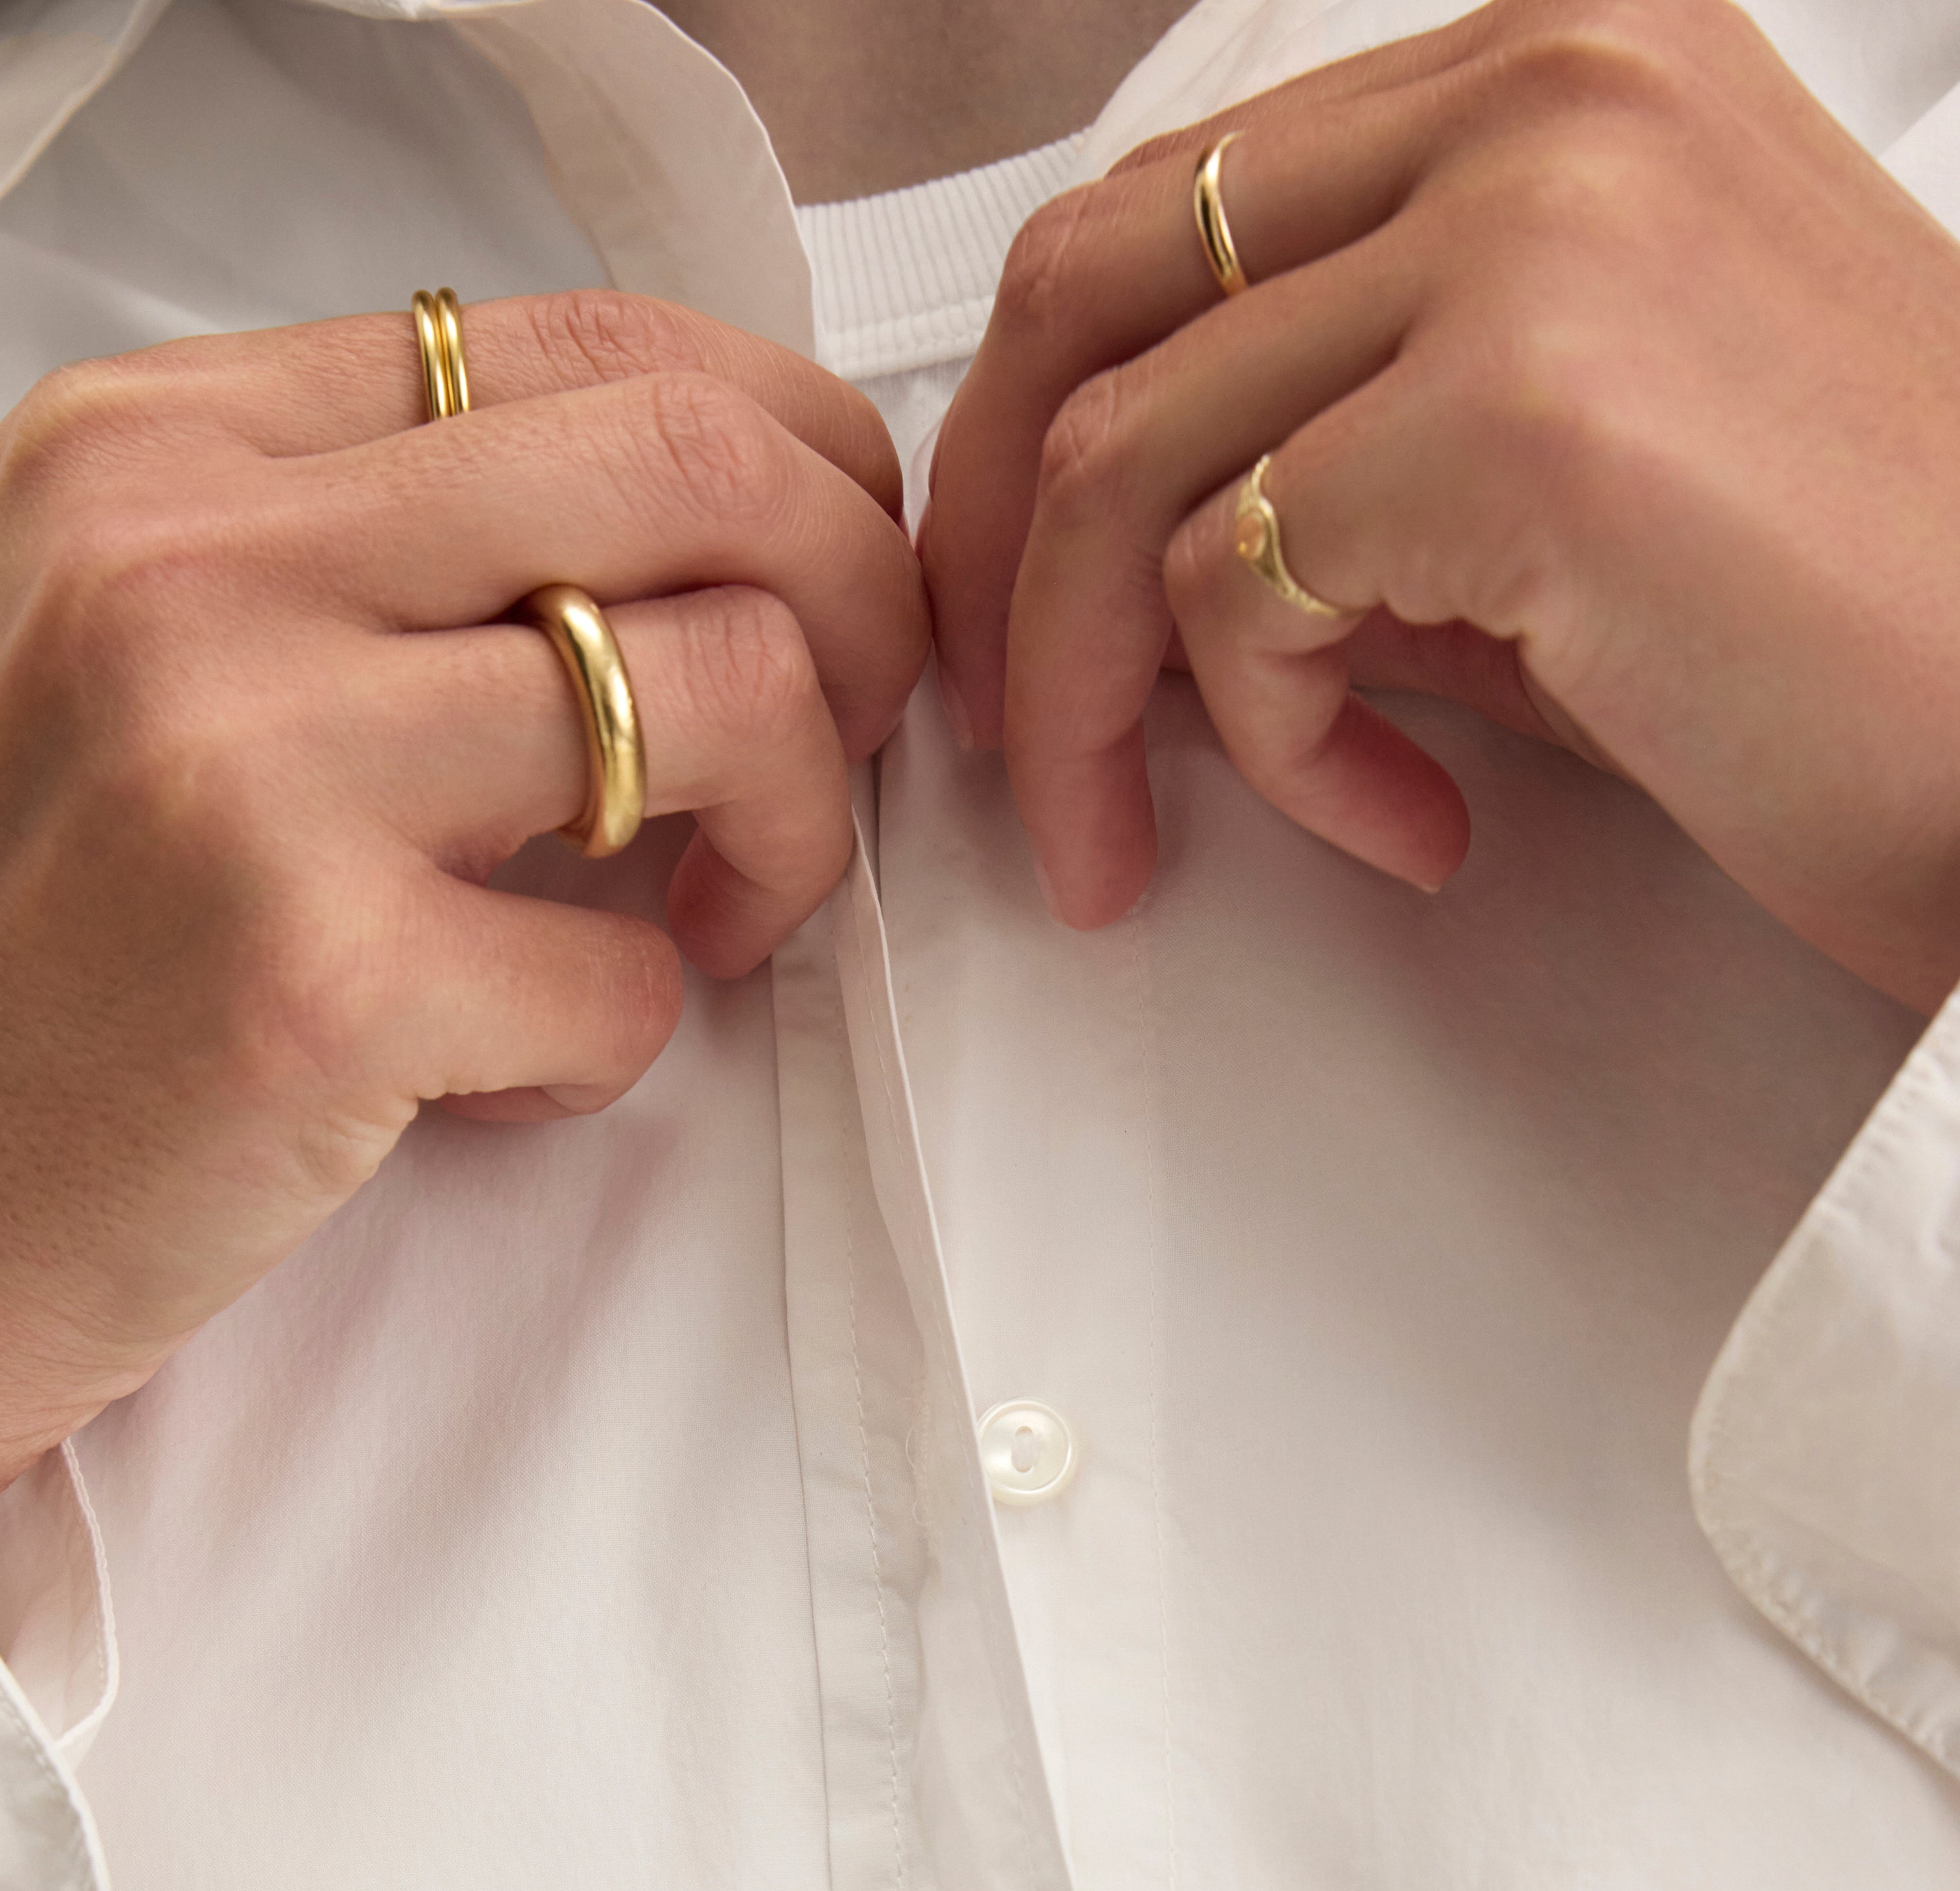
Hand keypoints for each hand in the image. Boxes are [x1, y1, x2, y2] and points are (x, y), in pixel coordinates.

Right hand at [0, 294, 926, 1568]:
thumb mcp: (114, 657)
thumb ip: (349, 565)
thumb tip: (659, 554)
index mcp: (154, 447)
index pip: (582, 346)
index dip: (776, 461)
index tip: (809, 587)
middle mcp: (196, 559)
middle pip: (698, 466)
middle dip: (855, 606)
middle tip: (836, 743)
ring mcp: (251, 761)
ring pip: (724, 689)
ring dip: (791, 826)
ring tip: (704, 921)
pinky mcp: (316, 978)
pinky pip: (633, 975)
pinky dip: (615, 1044)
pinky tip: (490, 1077)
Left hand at [922, 0, 1959, 1006]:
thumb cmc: (1871, 635)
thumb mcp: (1575, 475)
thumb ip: (1359, 447)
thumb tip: (1145, 545)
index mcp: (1565, 70)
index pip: (1176, 209)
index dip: (1040, 424)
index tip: (1028, 598)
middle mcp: (1544, 97)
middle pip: (1088, 293)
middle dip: (998, 549)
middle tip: (1012, 731)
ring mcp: (1532, 237)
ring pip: (1114, 462)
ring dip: (1089, 699)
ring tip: (1150, 835)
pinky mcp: (1522, 416)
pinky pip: (1225, 590)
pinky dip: (1265, 757)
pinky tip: (1399, 823)